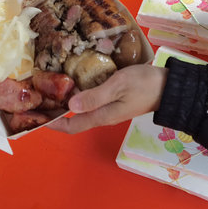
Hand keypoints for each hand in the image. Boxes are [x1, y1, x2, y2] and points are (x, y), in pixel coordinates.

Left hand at [47, 65, 167, 133]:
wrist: (170, 87)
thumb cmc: (144, 84)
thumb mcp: (118, 86)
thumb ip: (95, 96)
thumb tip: (71, 106)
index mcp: (103, 116)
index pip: (73, 125)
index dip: (54, 124)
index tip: (37, 118)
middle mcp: (104, 115)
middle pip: (75, 119)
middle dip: (57, 113)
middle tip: (40, 100)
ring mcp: (110, 108)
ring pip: (83, 109)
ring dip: (67, 103)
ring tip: (52, 90)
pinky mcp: (115, 100)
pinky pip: (92, 101)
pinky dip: (79, 95)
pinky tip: (74, 82)